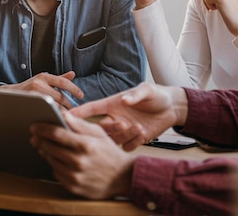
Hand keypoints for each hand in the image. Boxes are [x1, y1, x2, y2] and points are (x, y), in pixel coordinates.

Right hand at [0, 71, 83, 109]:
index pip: (63, 82)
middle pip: (60, 97)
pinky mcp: (28, 104)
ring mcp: (33, 94)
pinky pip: (45, 111)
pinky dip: (53, 115)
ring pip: (53, 106)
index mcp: (44, 77)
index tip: (82, 96)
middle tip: (77, 111)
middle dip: (69, 105)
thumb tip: (73, 74)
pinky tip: (57, 119)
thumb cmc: (29, 88)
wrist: (8, 95)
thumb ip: (58, 79)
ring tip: (70, 117)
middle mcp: (38, 83)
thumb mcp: (43, 80)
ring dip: (63, 112)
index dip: (74, 89)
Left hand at [30, 113, 134, 198]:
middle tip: (35, 136)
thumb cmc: (110, 152)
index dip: (42, 128)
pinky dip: (54, 165)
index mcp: (85, 145)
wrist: (123, 177)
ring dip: (45, 152)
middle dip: (40, 140)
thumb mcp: (99, 133)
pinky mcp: (73, 187)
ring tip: (44, 146)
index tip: (34, 126)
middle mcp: (78, 162)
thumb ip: (79, 124)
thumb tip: (63, 114)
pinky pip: (56, 173)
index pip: (57, 134)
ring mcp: (75, 176)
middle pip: (50, 148)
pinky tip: (57, 159)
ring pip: (51, 161)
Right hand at [69, 82, 187, 150]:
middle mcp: (115, 117)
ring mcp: (124, 130)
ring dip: (122, 136)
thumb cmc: (157, 95)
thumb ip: (135, 95)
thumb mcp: (147, 90)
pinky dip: (133, 142)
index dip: (79, 112)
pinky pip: (127, 146)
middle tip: (120, 125)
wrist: (172, 108)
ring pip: (113, 139)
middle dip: (105, 129)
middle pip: (99, 128)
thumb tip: (124, 100)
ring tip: (138, 127)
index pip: (92, 108)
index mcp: (113, 104)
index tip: (65, 116)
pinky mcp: (134, 139)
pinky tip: (143, 134)